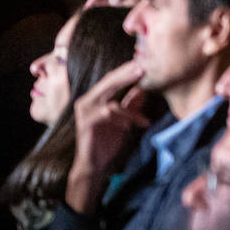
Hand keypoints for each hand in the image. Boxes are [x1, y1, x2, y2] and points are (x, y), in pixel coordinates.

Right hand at [66, 61, 149, 211]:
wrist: (93, 166)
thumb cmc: (106, 144)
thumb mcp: (123, 122)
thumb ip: (130, 106)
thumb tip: (142, 91)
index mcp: (94, 99)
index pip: (110, 80)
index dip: (125, 72)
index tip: (141, 64)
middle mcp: (86, 101)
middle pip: (107, 82)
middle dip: (125, 74)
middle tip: (141, 66)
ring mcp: (84, 110)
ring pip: (108, 95)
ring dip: (129, 97)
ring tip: (145, 94)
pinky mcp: (87, 121)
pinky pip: (108, 112)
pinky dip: (125, 116)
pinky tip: (139, 123)